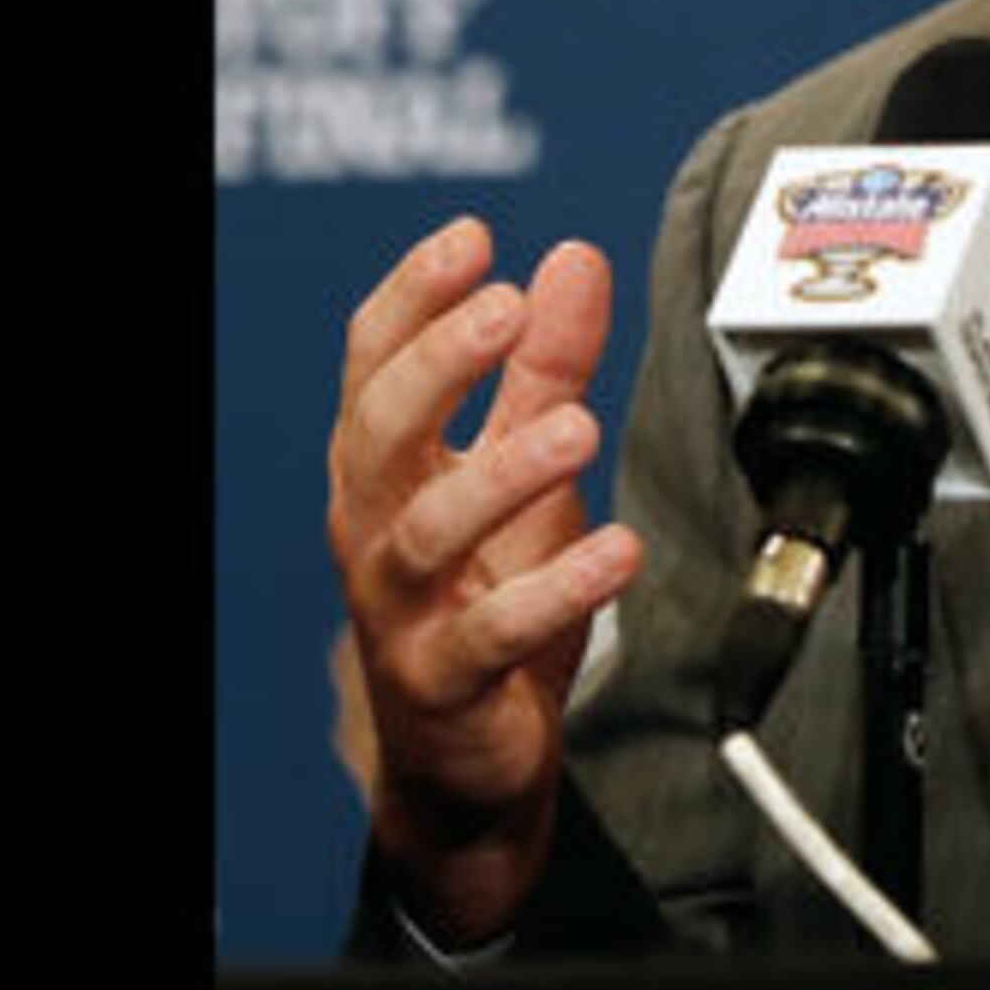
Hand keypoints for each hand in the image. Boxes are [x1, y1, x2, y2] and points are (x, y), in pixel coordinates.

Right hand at [327, 217, 644, 941]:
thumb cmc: (485, 592)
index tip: (472, 237)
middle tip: (506, 306)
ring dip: (502, 472)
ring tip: (577, 426)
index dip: (412, 298)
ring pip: (426, 532)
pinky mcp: (443, 683)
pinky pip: (488, 635)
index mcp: (386, 465)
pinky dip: (554, 591)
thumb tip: (572, 259)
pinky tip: (617, 552)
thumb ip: (546, 368)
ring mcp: (400, 610)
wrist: (470, 753)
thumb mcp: (524, 464)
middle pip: (379, 432)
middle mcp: (375, 529)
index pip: (373, 364)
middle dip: (438, 363)